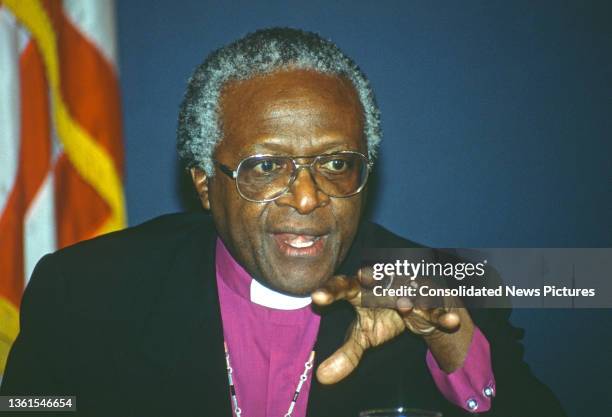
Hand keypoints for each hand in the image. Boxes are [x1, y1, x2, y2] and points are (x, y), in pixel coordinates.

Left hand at [311, 269, 473, 383]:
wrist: (422, 305)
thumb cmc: (384, 314)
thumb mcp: (365, 335)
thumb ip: (346, 353)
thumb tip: (322, 377)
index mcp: (362, 289)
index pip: (343, 287)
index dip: (330, 291)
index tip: (317, 297)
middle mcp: (384, 283)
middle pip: (376, 278)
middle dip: (372, 277)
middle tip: (365, 277)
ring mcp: (409, 288)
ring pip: (409, 291)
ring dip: (408, 298)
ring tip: (404, 307)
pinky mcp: (432, 300)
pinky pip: (436, 308)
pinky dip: (443, 315)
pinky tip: (451, 321)